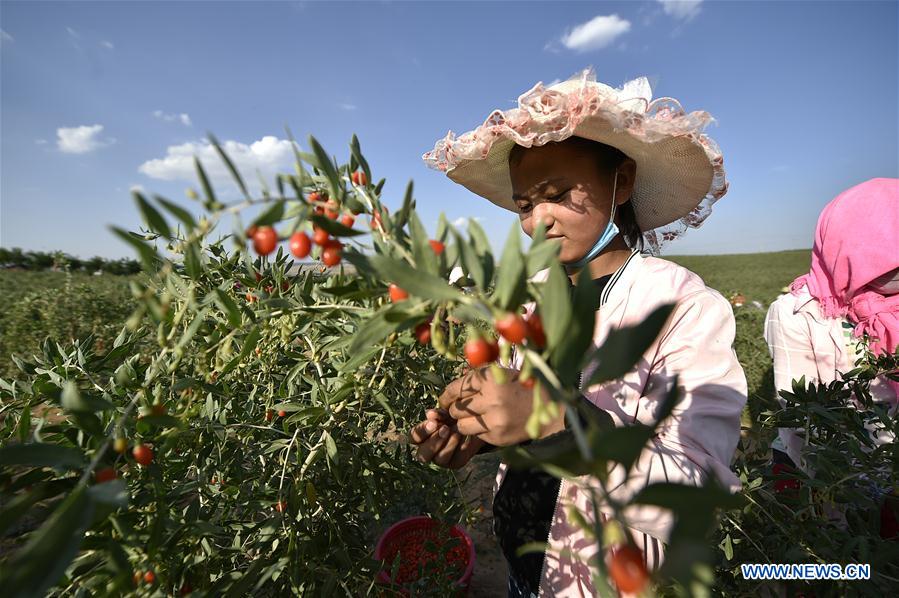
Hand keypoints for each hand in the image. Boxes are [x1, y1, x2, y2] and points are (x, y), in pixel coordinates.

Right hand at [409, 408, 483, 468]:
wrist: (470, 424)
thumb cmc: (451, 417)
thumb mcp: (444, 413)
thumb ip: (436, 414)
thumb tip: (429, 414)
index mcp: (421, 438)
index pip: (413, 437)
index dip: (422, 431)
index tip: (433, 423)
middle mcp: (428, 452)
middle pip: (422, 455)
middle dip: (434, 442)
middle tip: (445, 429)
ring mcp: (441, 460)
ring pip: (439, 459)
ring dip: (448, 445)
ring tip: (457, 432)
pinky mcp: (456, 463)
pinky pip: (456, 459)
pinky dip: (461, 446)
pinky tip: (465, 436)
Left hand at [438, 367, 564, 445]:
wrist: (549, 411)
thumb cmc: (523, 388)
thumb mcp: (503, 374)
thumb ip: (479, 378)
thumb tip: (453, 388)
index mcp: (491, 379)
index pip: (457, 388)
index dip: (447, 395)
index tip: (444, 400)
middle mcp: (491, 399)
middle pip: (457, 407)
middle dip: (455, 409)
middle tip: (458, 409)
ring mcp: (494, 420)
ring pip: (461, 425)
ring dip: (463, 422)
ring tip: (472, 418)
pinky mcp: (497, 437)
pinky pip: (476, 435)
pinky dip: (478, 430)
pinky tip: (489, 424)